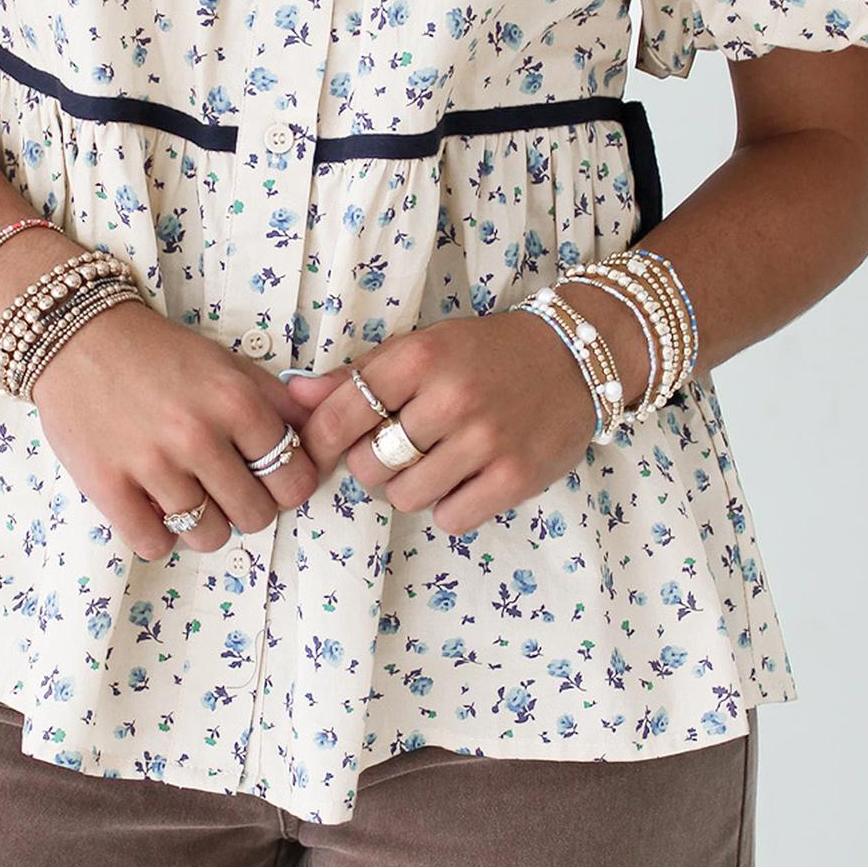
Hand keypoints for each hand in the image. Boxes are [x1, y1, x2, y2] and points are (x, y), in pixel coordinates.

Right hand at [29, 301, 317, 559]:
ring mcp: (152, 465)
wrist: (78, 337)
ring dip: (204, 524)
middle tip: (226, 487)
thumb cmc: (159, 351)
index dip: (286, 484)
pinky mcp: (107, 486)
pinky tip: (153, 505)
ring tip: (189, 496)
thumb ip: (279, 400)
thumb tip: (324, 424)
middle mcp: (199, 436)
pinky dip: (158, 534)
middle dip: (247, 507)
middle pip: (256, 516)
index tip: (268, 478)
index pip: (294, 478)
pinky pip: (154, 545)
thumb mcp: (227, 364)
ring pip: (209, 536)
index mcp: (236, 402)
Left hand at [281, 309, 622, 535]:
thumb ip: (358, 375)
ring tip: (435, 462)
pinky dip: (451, 506)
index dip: (320, 441)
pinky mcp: (516, 477)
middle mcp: (451, 397)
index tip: (324, 448)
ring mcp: (486, 440)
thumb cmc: (485, 354)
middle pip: (369, 465)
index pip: (341, 414)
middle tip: (399, 447)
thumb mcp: (422, 348)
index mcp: (420, 358)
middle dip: (373, 464)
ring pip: (406, 497)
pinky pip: (451, 517)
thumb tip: (293, 393)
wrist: (574, 358)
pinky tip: (466, 478)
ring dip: (410, 488)